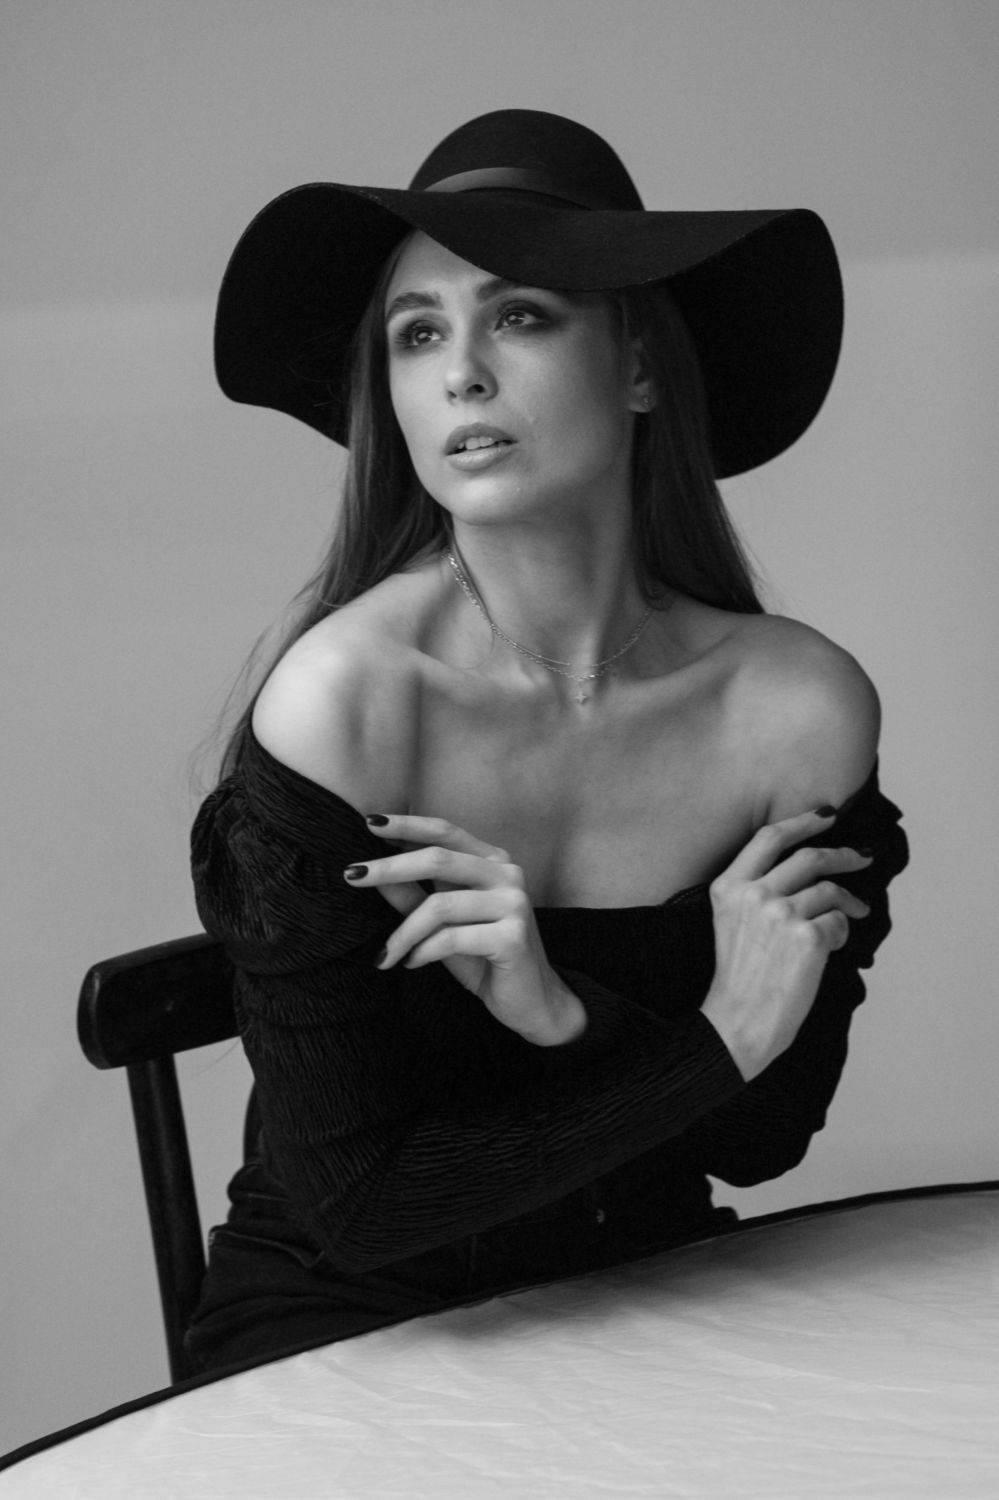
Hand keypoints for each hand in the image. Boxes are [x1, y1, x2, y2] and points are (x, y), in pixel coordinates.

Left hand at [344, 816, 585, 1045]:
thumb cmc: (483, 958)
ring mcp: (514, 903)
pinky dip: (423, 952)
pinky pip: (452, 938)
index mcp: (492, 862)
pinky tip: (412, 963)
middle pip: (438, 859)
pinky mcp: (513, 936)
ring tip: (386, 954)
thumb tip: (373, 874)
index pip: (446, 831)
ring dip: (403, 933)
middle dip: (389, 867)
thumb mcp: (440, 924)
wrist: (530, 1002)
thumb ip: (412, 896)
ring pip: (439, 905)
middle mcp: (507, 874)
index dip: (407, 825)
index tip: (369, 822)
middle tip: (350, 876)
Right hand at [701, 808, 872, 1081]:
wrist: (737, 1022)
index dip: (803, 822)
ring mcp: (781, 915)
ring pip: (829, 890)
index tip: (826, 817)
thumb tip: (808, 866)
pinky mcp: (807, 939)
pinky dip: (843, 931)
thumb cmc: (738, 977)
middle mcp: (754, 894)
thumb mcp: (730, 921)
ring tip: (857, 912)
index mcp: (728, 886)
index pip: (769, 838)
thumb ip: (756, 889)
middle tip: (861, 858)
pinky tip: (835, 945)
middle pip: (808, 857)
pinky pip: (838, 922)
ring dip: (849, 901)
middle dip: (843, 855)